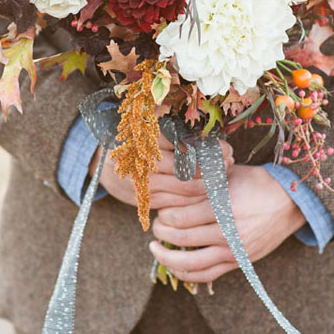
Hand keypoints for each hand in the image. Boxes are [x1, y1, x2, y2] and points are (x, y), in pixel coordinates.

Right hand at [89, 134, 233, 209]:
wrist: (104, 164)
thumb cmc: (134, 142)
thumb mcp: (151, 129)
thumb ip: (176, 133)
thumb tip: (211, 139)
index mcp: (147, 140)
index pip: (186, 147)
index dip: (210, 150)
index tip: (227, 149)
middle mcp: (145, 163)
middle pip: (189, 170)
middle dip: (213, 169)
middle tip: (229, 163)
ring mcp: (145, 185)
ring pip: (185, 190)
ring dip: (208, 186)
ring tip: (223, 177)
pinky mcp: (146, 201)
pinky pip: (176, 204)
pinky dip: (194, 200)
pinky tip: (208, 193)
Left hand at [149, 164, 306, 283]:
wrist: (290, 202)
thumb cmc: (257, 182)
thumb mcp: (228, 174)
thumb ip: (202, 181)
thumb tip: (171, 183)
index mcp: (224, 205)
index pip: (181, 216)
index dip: (164, 215)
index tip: (161, 209)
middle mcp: (228, 230)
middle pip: (182, 238)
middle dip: (162, 232)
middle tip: (155, 226)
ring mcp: (234, 250)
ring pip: (191, 263)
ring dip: (167, 257)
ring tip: (155, 248)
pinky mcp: (239, 262)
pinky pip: (207, 275)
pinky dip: (186, 273)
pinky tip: (174, 265)